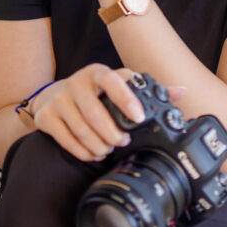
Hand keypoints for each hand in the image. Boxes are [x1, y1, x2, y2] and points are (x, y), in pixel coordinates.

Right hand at [30, 65, 184, 162]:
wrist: (54, 95)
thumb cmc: (95, 93)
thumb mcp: (118, 85)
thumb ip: (148, 89)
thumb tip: (181, 92)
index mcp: (97, 73)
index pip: (112, 81)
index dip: (126, 99)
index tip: (139, 118)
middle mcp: (76, 83)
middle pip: (95, 114)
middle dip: (113, 134)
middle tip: (122, 142)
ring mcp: (59, 99)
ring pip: (82, 131)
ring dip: (100, 146)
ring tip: (108, 149)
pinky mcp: (46, 117)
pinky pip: (67, 141)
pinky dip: (83, 152)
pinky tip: (93, 153)